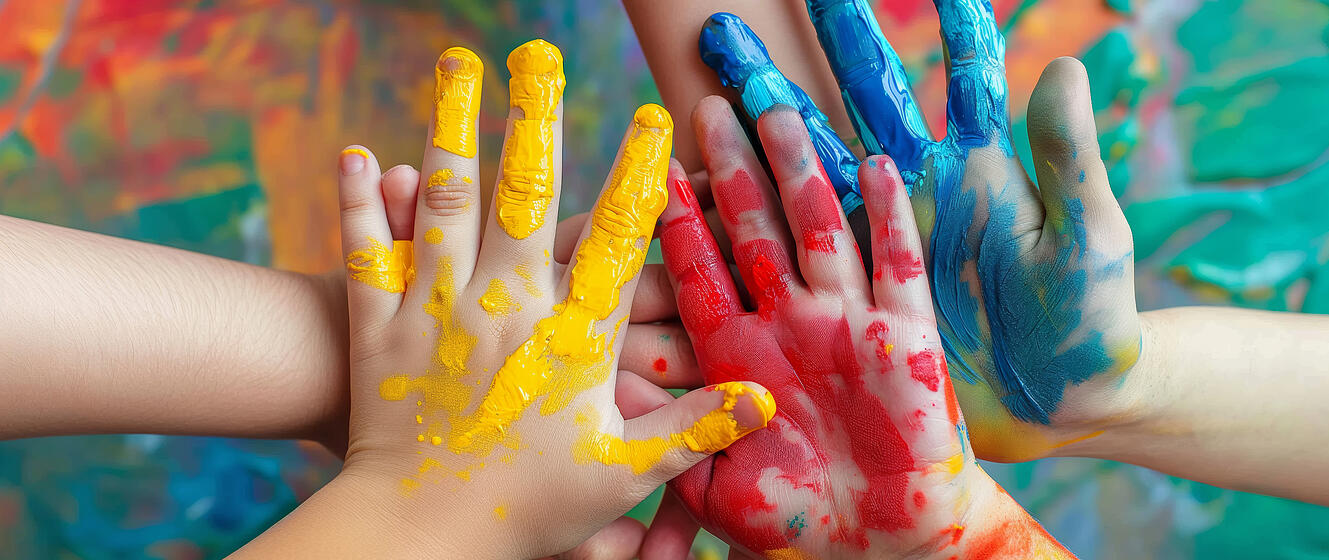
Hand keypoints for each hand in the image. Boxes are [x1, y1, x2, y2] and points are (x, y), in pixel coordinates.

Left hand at [286, 42, 773, 558]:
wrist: (417, 537)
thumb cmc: (528, 509)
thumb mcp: (621, 474)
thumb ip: (693, 428)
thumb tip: (764, 398)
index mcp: (569, 338)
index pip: (617, 242)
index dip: (640, 176)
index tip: (655, 119)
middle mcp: (504, 308)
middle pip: (524, 195)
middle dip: (535, 117)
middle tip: (538, 54)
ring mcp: (438, 311)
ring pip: (445, 203)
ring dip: (451, 127)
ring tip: (457, 66)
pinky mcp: (380, 328)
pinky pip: (367, 253)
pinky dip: (361, 202)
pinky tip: (360, 152)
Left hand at [656, 101, 1071, 558]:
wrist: (884, 546)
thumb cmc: (797, 524)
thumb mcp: (716, 490)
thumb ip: (672, 443)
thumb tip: (615, 388)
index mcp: (739, 354)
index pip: (700, 272)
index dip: (676, 222)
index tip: (652, 169)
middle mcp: (790, 326)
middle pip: (754, 231)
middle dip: (732, 169)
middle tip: (707, 108)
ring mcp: (847, 324)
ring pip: (818, 231)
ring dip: (799, 172)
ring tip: (780, 109)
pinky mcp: (906, 338)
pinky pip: (895, 266)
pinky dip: (887, 218)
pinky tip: (874, 167)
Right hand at [697, 1, 1142, 460]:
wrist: (1057, 404)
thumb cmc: (1089, 323)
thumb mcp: (1086, 242)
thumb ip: (1067, 160)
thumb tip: (1065, 64)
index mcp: (983, 166)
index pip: (965, 76)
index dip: (954, 24)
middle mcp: (924, 186)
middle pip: (866, 99)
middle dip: (827, 44)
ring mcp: (883, 233)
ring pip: (815, 160)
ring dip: (771, 117)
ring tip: (716, 73)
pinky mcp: (859, 284)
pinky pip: (799, 242)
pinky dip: (759, 212)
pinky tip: (709, 184)